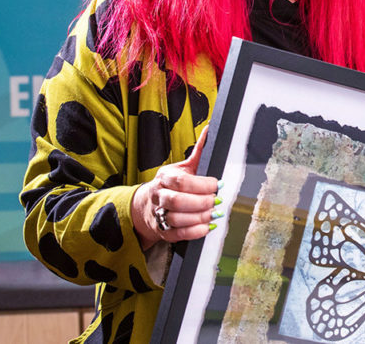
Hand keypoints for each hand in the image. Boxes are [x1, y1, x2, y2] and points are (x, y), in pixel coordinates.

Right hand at [132, 126, 220, 249]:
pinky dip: (194, 232)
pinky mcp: (162, 230)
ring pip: (177, 218)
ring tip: (214, 213)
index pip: (181, 181)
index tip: (218, 184)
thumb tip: (210, 130)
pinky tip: (207, 227)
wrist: (146, 206)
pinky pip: (178, 234)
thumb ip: (197, 152)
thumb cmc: (169, 185)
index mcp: (164, 177)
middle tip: (216, 201)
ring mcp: (158, 214)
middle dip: (201, 202)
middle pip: (178, 201)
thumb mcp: (181, 167)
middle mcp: (158, 196)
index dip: (201, 184)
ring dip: (200, 217)